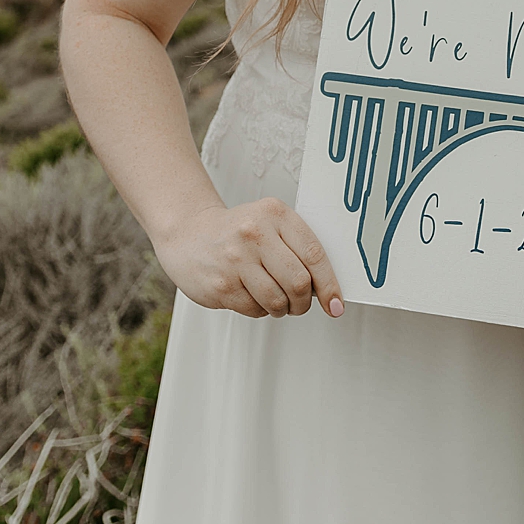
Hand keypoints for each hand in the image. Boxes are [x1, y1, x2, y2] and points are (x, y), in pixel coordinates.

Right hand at [155, 197, 344, 318]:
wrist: (187, 235)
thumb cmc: (236, 232)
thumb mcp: (269, 223)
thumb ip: (298, 247)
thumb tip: (327, 288)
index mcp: (275, 213)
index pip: (314, 254)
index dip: (329, 284)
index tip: (336, 304)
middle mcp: (255, 233)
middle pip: (299, 282)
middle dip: (304, 302)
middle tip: (300, 304)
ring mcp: (235, 259)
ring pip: (278, 301)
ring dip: (282, 308)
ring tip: (275, 299)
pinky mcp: (221, 285)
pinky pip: (255, 310)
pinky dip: (260, 310)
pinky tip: (251, 294)